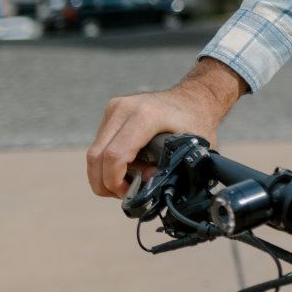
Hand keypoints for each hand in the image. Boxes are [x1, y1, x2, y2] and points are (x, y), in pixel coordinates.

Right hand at [85, 57, 247, 197]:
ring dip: (105, 174)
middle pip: (97, 156)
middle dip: (104, 183)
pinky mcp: (112, 111)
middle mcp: (125, 108)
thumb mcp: (193, 150)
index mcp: (146, 116)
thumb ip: (171, 170)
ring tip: (130, 181)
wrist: (194, 97)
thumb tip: (146, 183)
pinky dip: (107, 162)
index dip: (115, 182)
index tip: (128, 194)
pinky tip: (128, 168)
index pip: (115, 156)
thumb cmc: (197, 123)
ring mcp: (115, 108)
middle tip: (124, 194)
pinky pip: (99, 144)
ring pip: (94, 152)